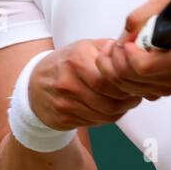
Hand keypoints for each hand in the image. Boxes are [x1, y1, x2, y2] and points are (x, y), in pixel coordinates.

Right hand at [27, 40, 145, 130]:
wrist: (35, 84)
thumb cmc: (67, 63)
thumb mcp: (85, 47)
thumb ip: (110, 48)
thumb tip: (135, 52)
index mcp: (77, 59)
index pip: (109, 79)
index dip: (126, 85)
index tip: (135, 84)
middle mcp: (68, 81)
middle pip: (109, 101)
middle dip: (127, 101)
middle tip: (134, 96)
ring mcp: (64, 102)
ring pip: (104, 115)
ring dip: (120, 111)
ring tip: (123, 102)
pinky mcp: (62, 118)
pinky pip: (94, 123)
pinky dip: (106, 118)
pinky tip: (107, 109)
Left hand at [98, 0, 170, 93]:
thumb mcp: (162, 4)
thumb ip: (142, 15)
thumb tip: (129, 33)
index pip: (154, 66)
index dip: (137, 58)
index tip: (130, 45)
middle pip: (138, 77)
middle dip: (118, 58)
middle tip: (117, 43)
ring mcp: (169, 87)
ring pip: (128, 86)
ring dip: (113, 66)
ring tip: (117, 48)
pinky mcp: (156, 93)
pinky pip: (127, 91)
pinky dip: (117, 76)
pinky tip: (122, 60)